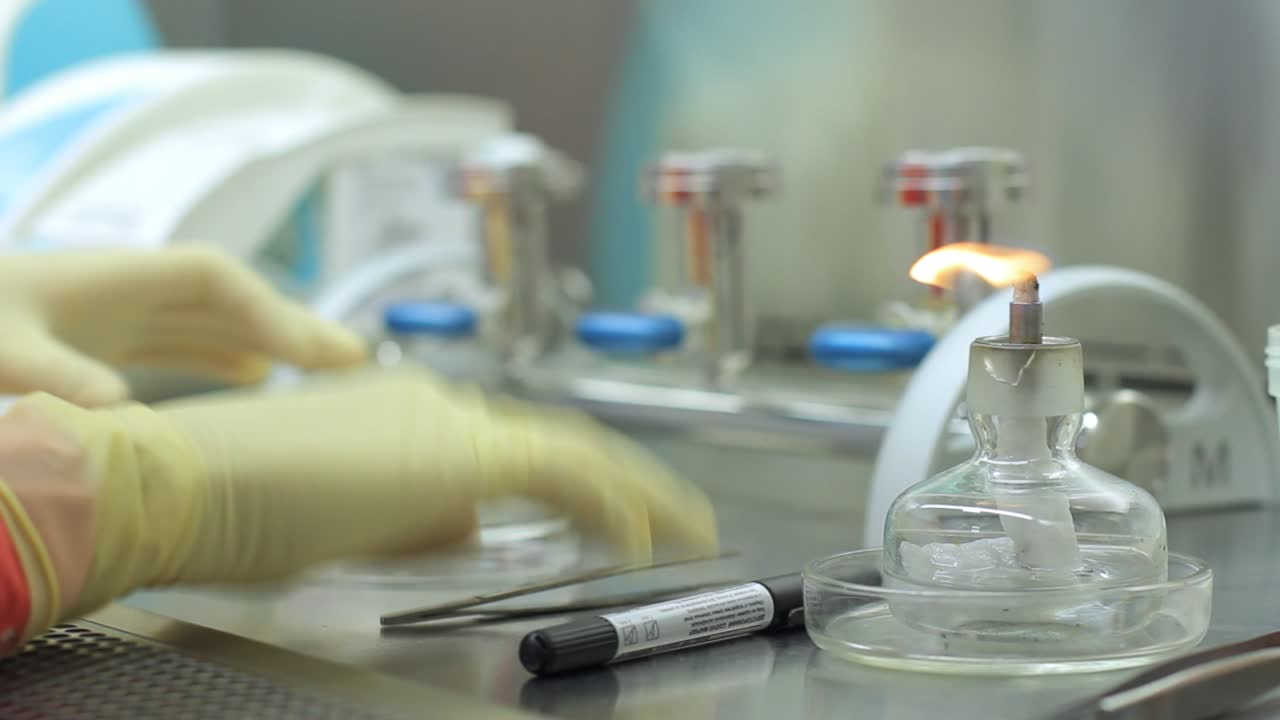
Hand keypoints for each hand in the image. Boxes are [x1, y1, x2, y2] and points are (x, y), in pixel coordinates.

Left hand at [0, 246, 367, 405]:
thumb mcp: (1, 349)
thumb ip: (58, 374)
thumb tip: (127, 407)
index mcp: (111, 278)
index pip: (215, 282)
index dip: (272, 312)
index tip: (318, 354)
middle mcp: (123, 289)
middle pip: (228, 300)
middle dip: (291, 324)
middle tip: (354, 359)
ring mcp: (111, 311)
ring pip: (209, 319)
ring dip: (265, 338)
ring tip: (321, 368)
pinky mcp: (95, 335)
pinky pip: (179, 340)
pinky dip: (221, 354)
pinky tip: (247, 374)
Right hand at [6, 370, 718, 625]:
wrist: (180, 478)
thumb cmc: (237, 502)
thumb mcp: (341, 517)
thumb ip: (414, 516)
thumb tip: (467, 533)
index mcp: (410, 415)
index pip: (516, 446)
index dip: (575, 479)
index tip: (611, 510)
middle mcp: (439, 406)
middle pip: (559, 442)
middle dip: (627, 483)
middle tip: (675, 517)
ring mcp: (451, 423)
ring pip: (573, 453)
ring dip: (636, 495)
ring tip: (684, 531)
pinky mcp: (458, 453)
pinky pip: (563, 474)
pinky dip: (611, 506)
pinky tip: (644, 539)